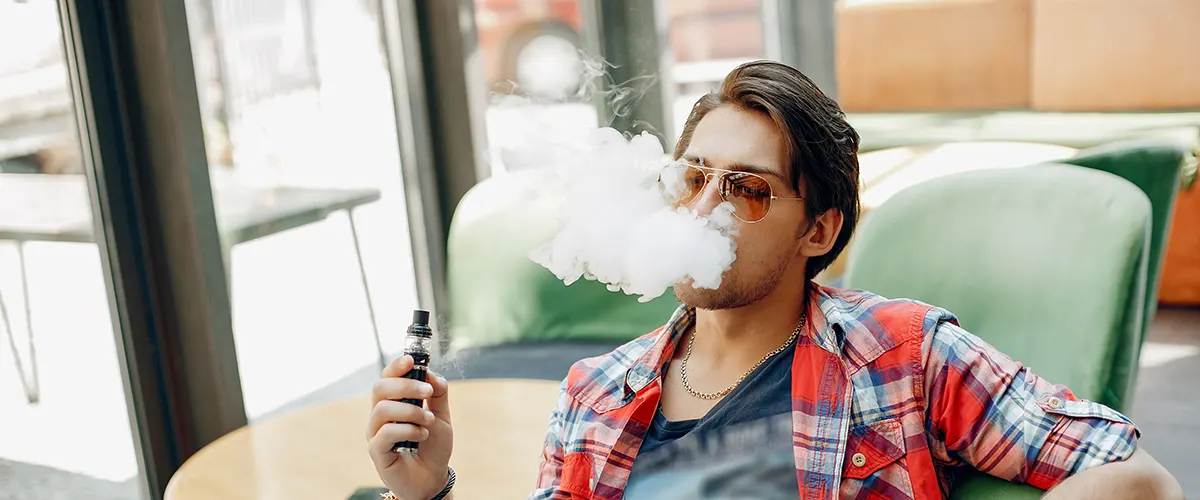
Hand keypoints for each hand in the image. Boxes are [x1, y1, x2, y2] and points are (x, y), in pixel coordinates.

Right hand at [367, 355, 452, 499]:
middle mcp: (379, 415)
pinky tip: (422, 435)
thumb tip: (430, 372)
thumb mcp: (441, 415)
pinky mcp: (377, 451)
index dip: (396, 366)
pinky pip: (385, 433)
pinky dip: (408, 430)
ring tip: (427, 420)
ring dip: (410, 410)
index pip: (386, 377)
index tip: (412, 360)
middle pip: (380, 388)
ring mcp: (375, 433)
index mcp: (393, 402)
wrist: (433, 477)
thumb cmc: (433, 446)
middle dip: (406, 385)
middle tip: (427, 392)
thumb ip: (438, 392)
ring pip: (382, 409)